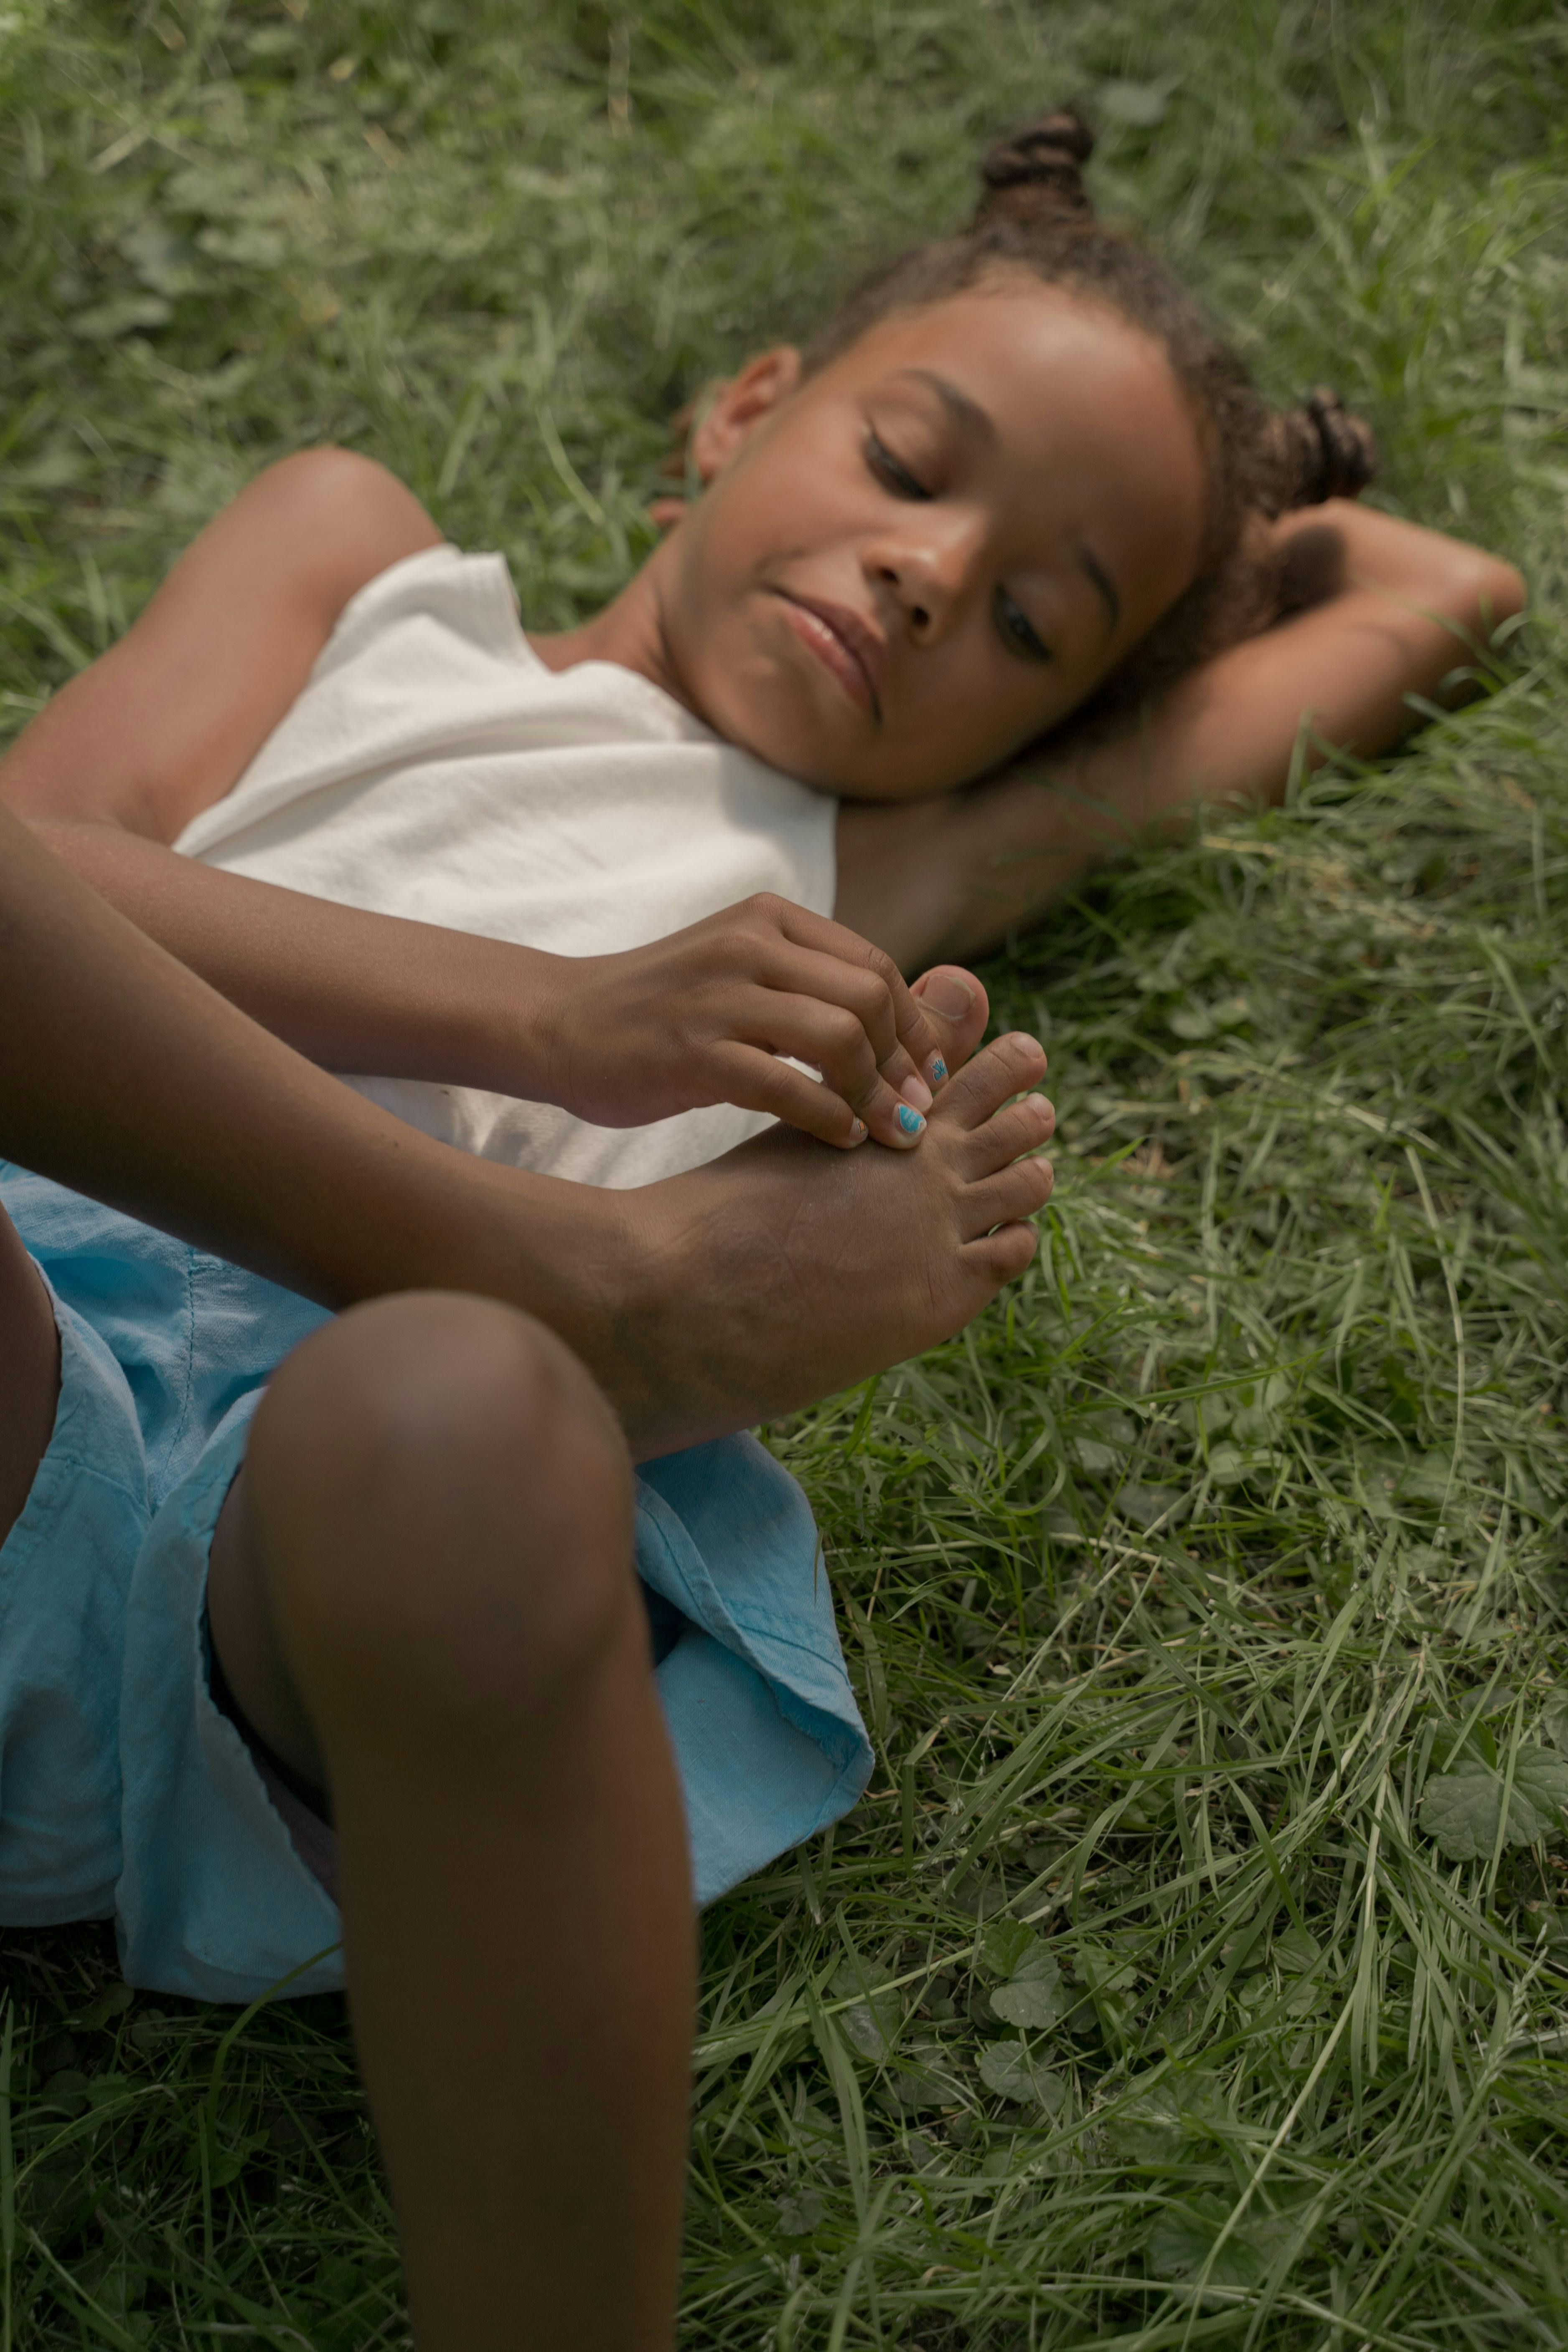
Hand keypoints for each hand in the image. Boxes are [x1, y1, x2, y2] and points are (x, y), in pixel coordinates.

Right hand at [537, 894, 988, 1148]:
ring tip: (888, 1132)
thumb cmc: (660, 1012)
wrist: (557, 1023)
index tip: (928, 1073)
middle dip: (905, 1062)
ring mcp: (719, 995)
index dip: (913, 1024)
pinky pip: (787, 1086)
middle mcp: (748, 944)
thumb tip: (905, 1027)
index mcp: (767, 919)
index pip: (873, 965)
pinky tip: (841, 1140)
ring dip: (875, 1094)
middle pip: (867, 997)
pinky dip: (829, 1117)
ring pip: (838, 1038)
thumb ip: (809, 986)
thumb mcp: (739, 973)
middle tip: (916, 1111)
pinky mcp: (693, 1050)